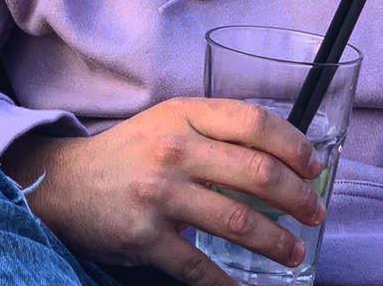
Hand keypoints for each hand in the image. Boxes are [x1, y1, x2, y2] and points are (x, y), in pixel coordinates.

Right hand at [2, 98, 325, 285]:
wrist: (67, 181)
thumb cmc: (132, 149)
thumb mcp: (171, 120)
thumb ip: (216, 130)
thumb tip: (279, 155)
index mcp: (185, 114)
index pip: (253, 122)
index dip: (293, 145)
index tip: (313, 167)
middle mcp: (175, 150)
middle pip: (255, 171)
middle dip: (296, 197)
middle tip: (315, 213)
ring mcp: (160, 195)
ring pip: (236, 220)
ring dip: (275, 241)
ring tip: (294, 252)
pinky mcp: (146, 237)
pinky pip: (198, 266)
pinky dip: (227, 283)